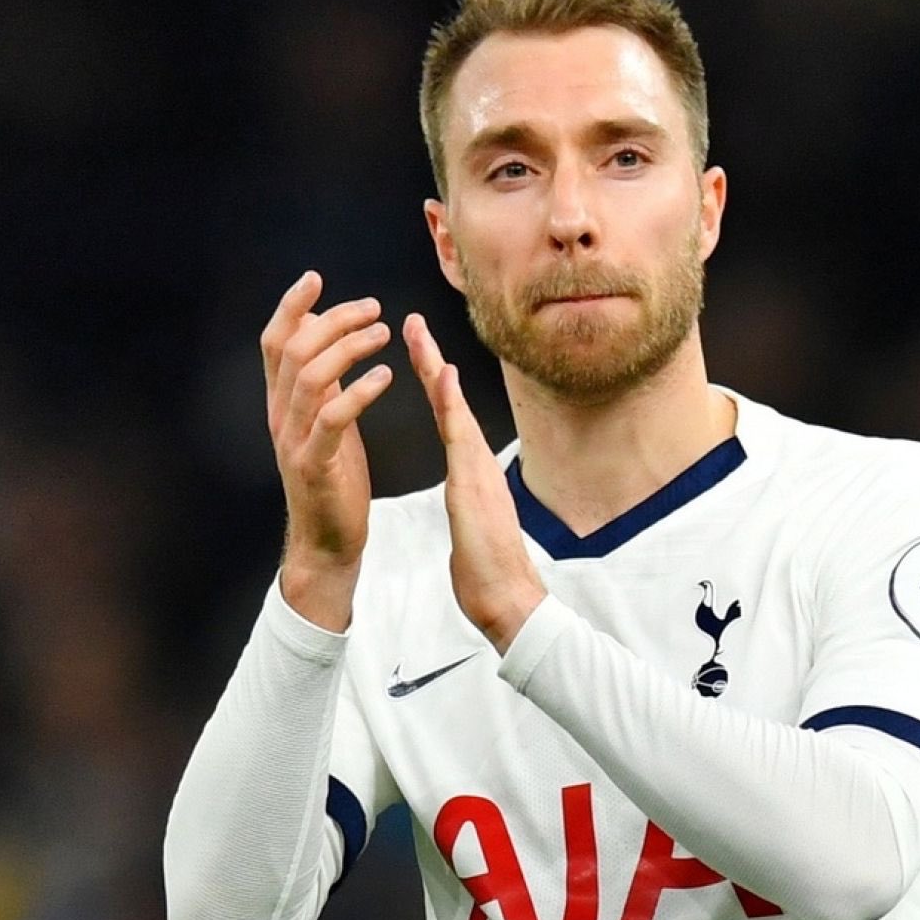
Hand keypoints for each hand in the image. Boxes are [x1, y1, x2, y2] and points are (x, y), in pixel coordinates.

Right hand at [261, 271, 392, 629]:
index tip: (315, 279)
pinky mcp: (316, 465)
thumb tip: (325, 334)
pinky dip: (359, 391)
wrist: (327, 542)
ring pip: (309, 377)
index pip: (274, 342)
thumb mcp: (325, 422)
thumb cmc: (333, 480)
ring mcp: (294, 441)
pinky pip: (332, 418)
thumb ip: (322, 382)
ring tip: (383, 334)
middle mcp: (280, 417)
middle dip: (333, 320)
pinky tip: (386, 376)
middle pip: (293, 349)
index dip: (290, 307)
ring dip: (348, 347)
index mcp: (281, 404)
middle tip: (373, 308)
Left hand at [403, 313, 545, 652]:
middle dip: (430, 359)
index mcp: (468, 470)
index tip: (415, 348)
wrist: (507, 599)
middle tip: (412, 320)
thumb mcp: (469, 524)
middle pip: (447, 401)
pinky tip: (443, 377)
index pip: (444, 416)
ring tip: (417, 332)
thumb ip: (468, 501)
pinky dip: (452, 405)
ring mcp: (476, 470)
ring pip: (452, 409)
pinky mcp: (473, 486)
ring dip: (436, 368)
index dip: (430, 381)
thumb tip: (465, 493)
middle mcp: (474, 462)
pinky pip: (460, 439)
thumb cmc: (487, 569)